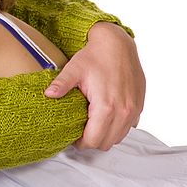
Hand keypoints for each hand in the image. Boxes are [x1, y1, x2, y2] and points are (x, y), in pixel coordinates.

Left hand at [44, 22, 145, 149]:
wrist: (117, 43)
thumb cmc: (96, 55)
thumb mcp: (74, 69)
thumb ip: (61, 85)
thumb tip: (47, 95)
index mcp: (106, 106)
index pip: (93, 140)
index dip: (80, 143)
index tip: (72, 137)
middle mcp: (123, 111)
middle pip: (106, 143)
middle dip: (92, 141)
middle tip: (80, 131)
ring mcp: (133, 109)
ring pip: (119, 137)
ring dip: (105, 135)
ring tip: (92, 123)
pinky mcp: (139, 105)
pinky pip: (129, 127)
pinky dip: (118, 126)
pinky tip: (107, 115)